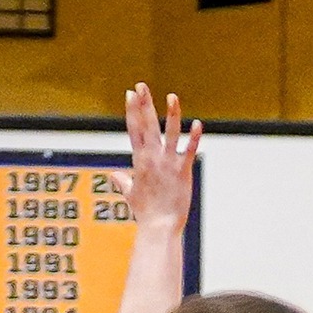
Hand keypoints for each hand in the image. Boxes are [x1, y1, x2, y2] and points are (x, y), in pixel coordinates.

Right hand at [112, 83, 200, 232]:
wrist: (159, 227)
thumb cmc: (146, 213)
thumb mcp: (130, 194)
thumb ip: (123, 182)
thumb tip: (114, 176)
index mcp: (139, 161)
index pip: (133, 130)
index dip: (132, 111)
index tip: (130, 94)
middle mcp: (152, 158)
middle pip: (147, 126)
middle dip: (144, 104)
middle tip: (141, 85)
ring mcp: (167, 164)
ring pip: (169, 133)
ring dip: (171, 114)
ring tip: (172, 96)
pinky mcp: (183, 172)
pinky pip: (188, 151)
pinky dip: (193, 138)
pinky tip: (197, 124)